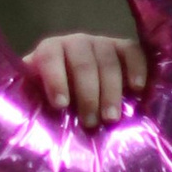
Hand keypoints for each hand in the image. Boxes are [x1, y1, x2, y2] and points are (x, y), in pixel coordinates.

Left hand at [26, 31, 146, 126]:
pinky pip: (133, 52)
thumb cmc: (54, 98)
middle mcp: (76, 42)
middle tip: (91, 123)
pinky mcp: (124, 48)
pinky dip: (137, 68)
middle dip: (87, 95)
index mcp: (49, 51)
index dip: (56, 80)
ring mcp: (101, 43)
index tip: (61, 105)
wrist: (75, 85)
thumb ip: (35, 103)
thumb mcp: (38, 98)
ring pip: (108, 62)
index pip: (50, 58)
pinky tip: (138, 89)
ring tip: (111, 118)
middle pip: (83, 63)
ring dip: (111, 91)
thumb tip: (33, 128)